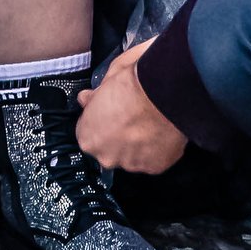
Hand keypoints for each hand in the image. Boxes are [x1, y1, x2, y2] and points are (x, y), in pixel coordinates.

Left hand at [76, 42, 187, 174]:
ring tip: (150, 124)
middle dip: (120, 138)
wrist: (163, 93)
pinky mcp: (154, 167)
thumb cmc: (133, 86)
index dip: (102, 124)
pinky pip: (154, 159)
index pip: (90, 136)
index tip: (111, 116)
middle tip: (133, 120)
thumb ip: (93, 98)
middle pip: (110, 151)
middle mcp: (106, 156)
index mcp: (88, 138)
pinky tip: (161, 131)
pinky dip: (158, 148)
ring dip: (139, 144)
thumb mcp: (104, 82)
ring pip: (133, 156)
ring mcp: (130, 164)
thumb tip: (87, 98)